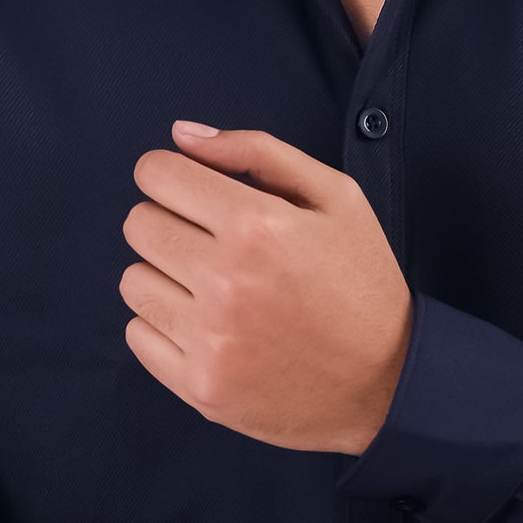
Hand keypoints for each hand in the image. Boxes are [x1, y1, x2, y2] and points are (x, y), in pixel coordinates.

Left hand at [120, 121, 413, 453]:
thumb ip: (257, 152)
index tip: (189, 190)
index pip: (156, 175)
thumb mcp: (337, 198)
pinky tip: (208, 326)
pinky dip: (164, 326)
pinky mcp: (200, 387)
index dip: (168, 174)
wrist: (389, 382)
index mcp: (258, 226)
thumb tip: (182, 136)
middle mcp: (226, 282)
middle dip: (167, 220)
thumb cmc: (362, 283)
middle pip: (139, 225)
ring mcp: (210, 340)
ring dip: (164, 276)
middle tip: (208, 241)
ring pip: (133, 280)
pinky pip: (137, 335)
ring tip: (211, 288)